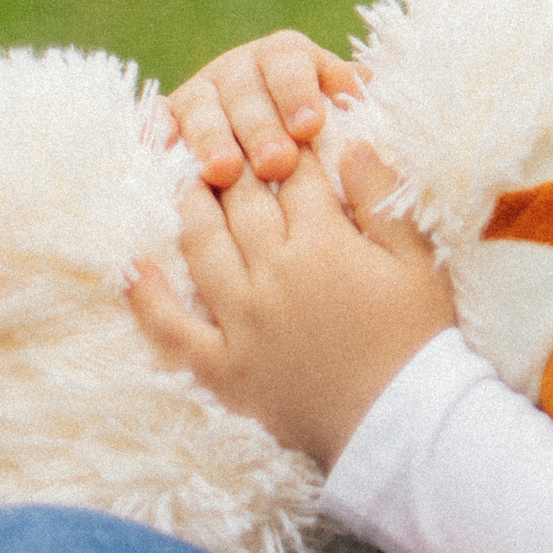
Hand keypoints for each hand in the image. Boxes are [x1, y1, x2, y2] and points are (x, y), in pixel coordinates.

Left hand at [130, 145, 454, 467]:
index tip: (290, 129)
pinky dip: (146, 298)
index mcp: (324, 245)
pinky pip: (171, 327)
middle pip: (243, 205)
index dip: (294, 149)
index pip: (298, 179)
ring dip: (189, 209)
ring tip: (183, 181)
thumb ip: (383, 200)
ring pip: (203, 249)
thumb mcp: (420, 262)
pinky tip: (132, 266)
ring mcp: (241, 320)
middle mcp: (272, 274)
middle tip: (227, 141)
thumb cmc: (419, 339)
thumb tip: (352, 146)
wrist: (400, 423)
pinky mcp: (222, 366)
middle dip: (236, 166)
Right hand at [168, 30, 363, 186]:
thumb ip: (355, 107)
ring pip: (201, 109)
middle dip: (261, 127)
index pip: (289, 63)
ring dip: (212, 139)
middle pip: (246, 90)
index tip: (312, 126)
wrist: (267, 160)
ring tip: (225, 173)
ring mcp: (198, 92)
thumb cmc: (323, 142)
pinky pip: (157, 124)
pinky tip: (166, 158)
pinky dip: (157, 136)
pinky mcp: (165, 120)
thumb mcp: (344, 118)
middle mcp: (239, 68)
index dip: (298, 92)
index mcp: (287, 56)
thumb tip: (367, 96)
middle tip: (278, 163)